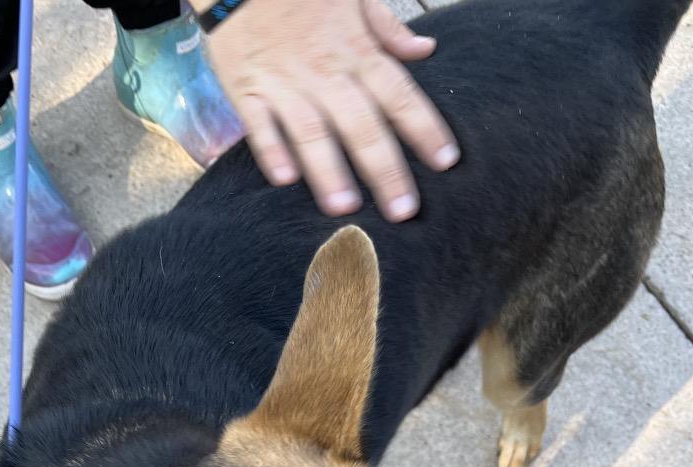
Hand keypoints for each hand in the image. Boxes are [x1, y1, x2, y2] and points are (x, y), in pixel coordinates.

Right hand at [201, 0, 459, 221]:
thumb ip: (388, 28)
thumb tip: (424, 49)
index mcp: (356, 51)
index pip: (399, 94)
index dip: (424, 128)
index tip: (445, 161)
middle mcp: (325, 73)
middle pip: (362, 126)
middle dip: (384, 170)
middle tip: (403, 211)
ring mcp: (285, 84)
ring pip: (311, 132)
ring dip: (328, 171)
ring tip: (344, 208)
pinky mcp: (247, 91)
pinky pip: (260, 125)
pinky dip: (271, 150)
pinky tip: (285, 178)